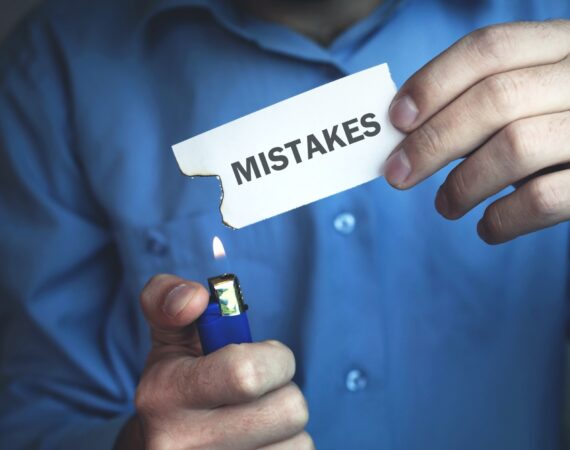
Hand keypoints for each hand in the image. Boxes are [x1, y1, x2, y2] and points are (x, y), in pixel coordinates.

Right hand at [115, 274, 311, 449]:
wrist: (162, 449)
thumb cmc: (178, 384)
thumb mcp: (167, 339)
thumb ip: (168, 299)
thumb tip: (194, 298)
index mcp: (164, 395)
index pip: (247, 374)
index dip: (274, 359)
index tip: (264, 356)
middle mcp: (182, 445)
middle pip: (289, 410)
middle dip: (285, 391)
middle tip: (261, 391)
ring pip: (300, 442)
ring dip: (286, 426)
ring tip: (255, 422)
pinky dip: (288, 448)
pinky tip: (260, 444)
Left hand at [384, 20, 569, 243]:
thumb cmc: (562, 127)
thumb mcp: (534, 95)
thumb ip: (484, 102)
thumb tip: (409, 133)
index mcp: (564, 44)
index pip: (489, 49)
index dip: (433, 83)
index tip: (396, 120)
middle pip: (494, 99)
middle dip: (432, 142)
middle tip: (398, 174)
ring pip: (515, 146)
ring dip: (462, 184)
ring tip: (444, 206)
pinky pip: (544, 199)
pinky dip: (503, 219)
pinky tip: (487, 227)